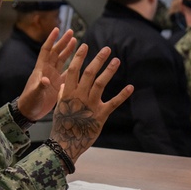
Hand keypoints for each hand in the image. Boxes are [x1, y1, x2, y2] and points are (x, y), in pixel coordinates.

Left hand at [17, 27, 76, 120]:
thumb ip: (40, 86)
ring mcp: (53, 77)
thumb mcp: (35, 94)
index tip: (57, 29)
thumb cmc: (29, 102)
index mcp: (40, 70)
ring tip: (76, 41)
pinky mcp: (57, 84)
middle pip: (56, 52)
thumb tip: (45, 79)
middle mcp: (47, 70)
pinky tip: (80, 61)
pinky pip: (66, 72)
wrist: (29, 112)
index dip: (51, 40)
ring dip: (68, 51)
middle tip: (71, 32)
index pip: (46, 51)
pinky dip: (73, 66)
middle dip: (63, 42)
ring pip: (62, 60)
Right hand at [49, 44, 132, 161]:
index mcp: (68, 92)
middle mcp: (80, 96)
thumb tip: (65, 84)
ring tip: (117, 60)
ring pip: (101, 83)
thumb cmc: (62, 125)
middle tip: (107, 49)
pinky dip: (123, 95)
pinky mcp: (101, 115)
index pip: (73, 70)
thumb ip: (63, 94)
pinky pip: (114, 103)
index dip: (79, 57)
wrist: (66, 144)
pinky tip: (131, 87)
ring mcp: (91, 105)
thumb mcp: (59, 107)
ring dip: (109, 71)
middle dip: (99, 59)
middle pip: (90, 73)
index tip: (84, 45)